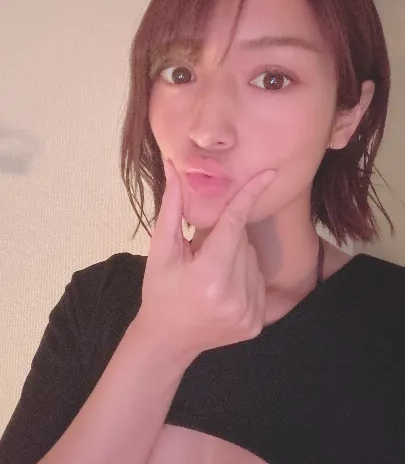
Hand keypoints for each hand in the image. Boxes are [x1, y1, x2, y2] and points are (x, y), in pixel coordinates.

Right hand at [136, 159, 275, 357]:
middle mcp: (234, 295)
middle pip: (243, 242)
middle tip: (204, 252)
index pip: (234, 224)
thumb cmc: (159, 292)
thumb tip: (174, 169)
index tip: (269, 173)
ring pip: (252, 260)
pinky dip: (244, 276)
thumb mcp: (160, 251)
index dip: (249, 195)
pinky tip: (223, 288)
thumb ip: (172, 209)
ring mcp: (249, 312)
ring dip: (236, 256)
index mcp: (208, 276)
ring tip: (211, 273)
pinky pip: (258, 281)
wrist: (167, 341)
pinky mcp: (256, 323)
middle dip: (226, 236)